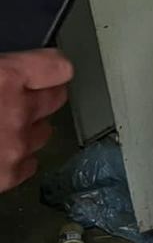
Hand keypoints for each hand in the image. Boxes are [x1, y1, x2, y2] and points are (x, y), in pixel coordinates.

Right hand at [0, 49, 72, 191]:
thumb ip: (0, 70)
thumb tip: (6, 70)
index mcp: (3, 79)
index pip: (57, 67)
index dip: (51, 65)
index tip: (48, 65)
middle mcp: (17, 112)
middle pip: (57, 98)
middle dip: (44, 95)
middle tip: (22, 95)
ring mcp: (16, 148)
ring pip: (44, 132)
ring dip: (31, 127)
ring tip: (5, 125)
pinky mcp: (9, 176)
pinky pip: (30, 163)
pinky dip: (19, 158)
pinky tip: (1, 151)